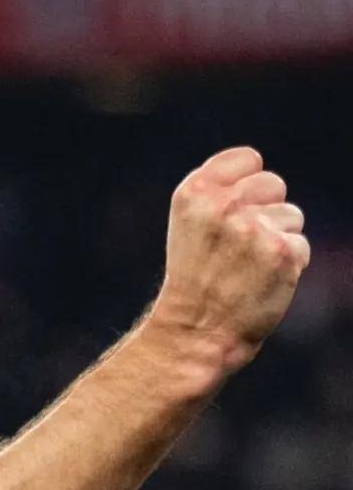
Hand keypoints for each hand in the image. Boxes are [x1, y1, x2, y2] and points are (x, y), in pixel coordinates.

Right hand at [148, 146, 308, 374]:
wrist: (194, 330)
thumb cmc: (194, 277)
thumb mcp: (189, 225)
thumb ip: (221, 194)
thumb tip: (264, 179)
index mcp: (194, 192)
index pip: (248, 158)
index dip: (246, 185)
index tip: (232, 212)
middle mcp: (223, 205)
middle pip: (273, 183)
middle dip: (265, 210)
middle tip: (239, 245)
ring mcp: (253, 228)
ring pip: (291, 215)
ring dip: (277, 239)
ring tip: (247, 266)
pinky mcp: (281, 251)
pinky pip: (300, 244)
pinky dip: (287, 264)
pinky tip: (261, 280)